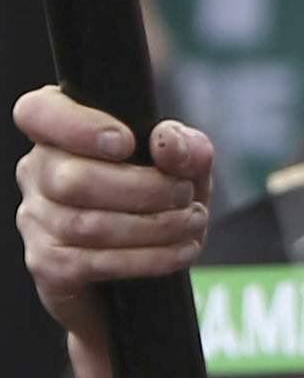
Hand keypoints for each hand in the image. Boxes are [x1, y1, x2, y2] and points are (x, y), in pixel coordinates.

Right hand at [15, 87, 212, 352]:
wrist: (143, 262)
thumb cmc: (157, 195)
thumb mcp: (184, 165)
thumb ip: (184, 145)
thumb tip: (166, 142)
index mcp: (59, 128)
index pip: (38, 113)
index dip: (77, 126)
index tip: (127, 142)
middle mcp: (37, 171)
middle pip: (73, 179)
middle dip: (144, 189)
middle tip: (185, 194)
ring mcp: (36, 220)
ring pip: (86, 225)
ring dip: (154, 226)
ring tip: (192, 222)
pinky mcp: (47, 264)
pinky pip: (92, 263)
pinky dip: (147, 259)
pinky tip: (180, 251)